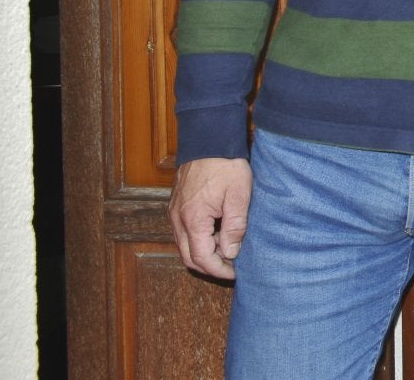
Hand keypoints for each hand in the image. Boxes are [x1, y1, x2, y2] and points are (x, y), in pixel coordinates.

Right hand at [169, 157, 252, 278]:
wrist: (209, 139)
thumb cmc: (226, 165)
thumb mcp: (239, 196)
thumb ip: (235, 227)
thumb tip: (230, 253)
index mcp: (193, 219)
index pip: (201, 258)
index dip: (218, 270)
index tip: (235, 273)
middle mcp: (178, 219)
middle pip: (188, 257)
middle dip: (209, 266)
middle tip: (231, 267)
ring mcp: (174, 212)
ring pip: (185, 245)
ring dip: (204, 252)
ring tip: (228, 247)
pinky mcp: (176, 206)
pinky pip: (183, 232)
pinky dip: (198, 239)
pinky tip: (218, 232)